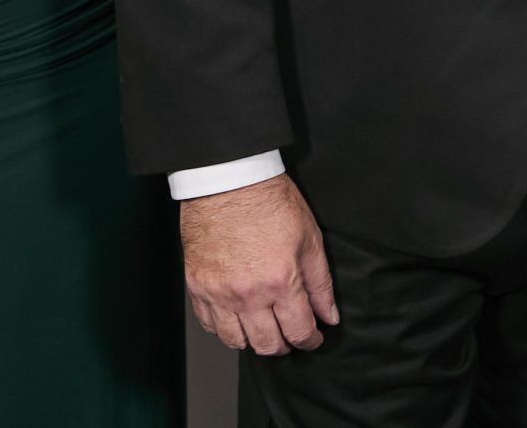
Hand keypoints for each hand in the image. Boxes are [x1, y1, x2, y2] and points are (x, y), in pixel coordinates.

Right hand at [180, 173, 339, 354]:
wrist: (227, 181)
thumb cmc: (269, 202)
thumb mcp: (309, 238)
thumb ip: (320, 283)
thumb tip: (329, 315)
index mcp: (280, 281)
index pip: (299, 330)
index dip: (310, 340)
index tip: (314, 339)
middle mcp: (247, 295)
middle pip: (267, 345)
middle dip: (285, 346)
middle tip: (291, 336)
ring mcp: (218, 294)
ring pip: (235, 342)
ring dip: (253, 341)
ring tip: (264, 328)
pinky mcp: (197, 287)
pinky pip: (209, 325)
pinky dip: (224, 328)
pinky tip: (237, 317)